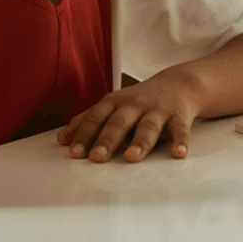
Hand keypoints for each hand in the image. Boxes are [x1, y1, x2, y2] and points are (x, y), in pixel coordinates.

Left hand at [57, 71, 203, 162]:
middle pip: (119, 123)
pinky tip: (178, 153)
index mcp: (115, 103)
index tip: (74, 152)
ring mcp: (157, 111)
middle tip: (97, 157)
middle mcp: (135, 105)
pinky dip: (180, 142)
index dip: (84, 135)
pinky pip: (180, 130)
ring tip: (132, 157)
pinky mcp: (178, 117)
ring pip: (148, 127)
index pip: (96, 118)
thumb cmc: (139, 101)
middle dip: (107, 140)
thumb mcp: (112, 105)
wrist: (177, 84)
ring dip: (140, 143)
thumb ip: (88, 121)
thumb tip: (62, 139)